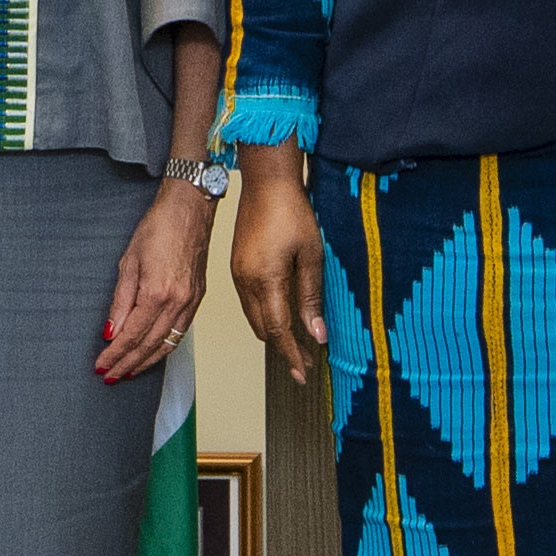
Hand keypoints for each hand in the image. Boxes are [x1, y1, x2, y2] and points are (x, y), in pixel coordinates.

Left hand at [98, 182, 216, 380]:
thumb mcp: (129, 262)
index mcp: (157, 293)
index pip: (132, 335)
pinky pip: (181, 332)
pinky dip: (165, 348)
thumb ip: (120, 301)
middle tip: (110, 376)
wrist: (190, 209)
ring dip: (146, 361)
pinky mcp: (198, 298)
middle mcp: (177, 302)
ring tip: (128, 372)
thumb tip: (111, 331)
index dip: (115, 354)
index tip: (101, 365)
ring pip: (167, 344)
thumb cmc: (158, 227)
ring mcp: (191, 302)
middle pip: (149, 345)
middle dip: (127, 364)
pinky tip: (153, 353)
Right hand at [228, 158, 326, 362]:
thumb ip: (311, 297)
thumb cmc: (293, 212)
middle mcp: (246, 282)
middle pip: (262, 329)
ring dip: (273, 333)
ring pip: (253, 318)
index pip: (278, 330)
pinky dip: (263, 316)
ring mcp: (238, 275)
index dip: (292, 355)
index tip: (303, 374)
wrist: (266, 181)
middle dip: (283, 348)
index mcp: (265, 281)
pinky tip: (280, 315)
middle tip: (306, 361)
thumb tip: (317, 334)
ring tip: (297, 342)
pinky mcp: (237, 267)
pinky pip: (249, 302)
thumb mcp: (311, 255)